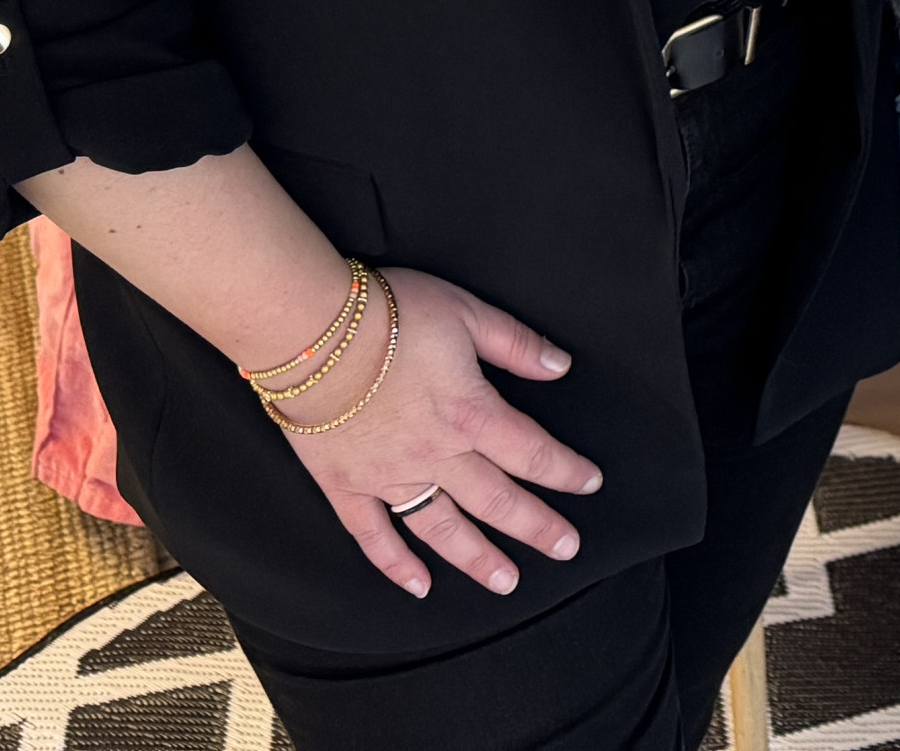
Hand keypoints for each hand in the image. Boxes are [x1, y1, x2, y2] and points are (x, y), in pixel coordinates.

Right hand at [278, 264, 603, 598]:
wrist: (310, 332)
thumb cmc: (390, 313)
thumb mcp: (467, 312)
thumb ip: (516, 344)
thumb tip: (561, 366)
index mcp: (471, 413)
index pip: (532, 452)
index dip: (565, 470)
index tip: (589, 483)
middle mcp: (436, 456)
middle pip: (497, 501)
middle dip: (537, 527)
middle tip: (566, 549)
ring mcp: (389, 478)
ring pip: (443, 529)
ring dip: (478, 558)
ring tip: (507, 581)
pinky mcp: (346, 487)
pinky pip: (374, 537)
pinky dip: (396, 565)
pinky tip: (419, 586)